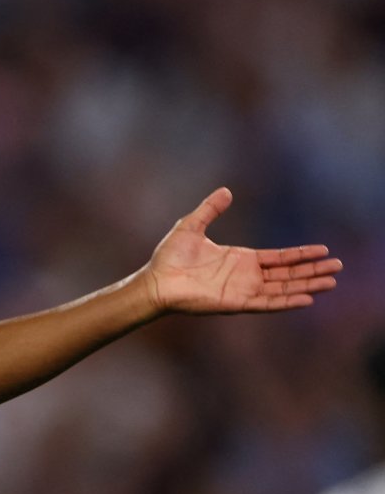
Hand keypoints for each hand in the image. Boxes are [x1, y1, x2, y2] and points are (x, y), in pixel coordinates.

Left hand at [143, 188, 341, 313]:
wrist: (154, 280)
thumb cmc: (168, 257)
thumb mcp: (191, 226)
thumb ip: (210, 209)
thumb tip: (226, 191)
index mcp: (240, 259)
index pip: (279, 258)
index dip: (301, 255)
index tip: (323, 251)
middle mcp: (245, 276)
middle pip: (287, 274)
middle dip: (312, 271)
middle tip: (338, 267)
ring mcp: (241, 290)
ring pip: (282, 288)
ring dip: (306, 285)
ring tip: (330, 283)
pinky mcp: (234, 303)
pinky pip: (266, 303)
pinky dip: (286, 301)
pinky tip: (306, 298)